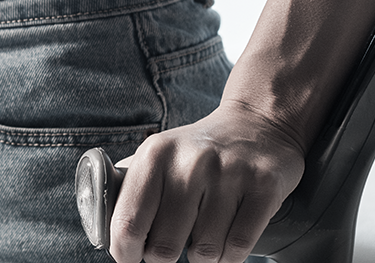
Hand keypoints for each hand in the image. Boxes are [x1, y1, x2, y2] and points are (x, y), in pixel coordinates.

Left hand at [108, 104, 305, 262]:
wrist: (258, 124)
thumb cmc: (197, 154)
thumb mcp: (157, 158)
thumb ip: (131, 191)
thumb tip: (110, 236)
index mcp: (155, 155)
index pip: (127, 223)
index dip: (124, 254)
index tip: (129, 260)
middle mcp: (191, 162)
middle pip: (165, 247)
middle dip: (162, 260)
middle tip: (166, 253)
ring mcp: (230, 174)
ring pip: (204, 252)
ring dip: (201, 259)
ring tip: (201, 241)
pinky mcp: (265, 187)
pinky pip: (238, 247)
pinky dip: (228, 258)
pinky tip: (224, 245)